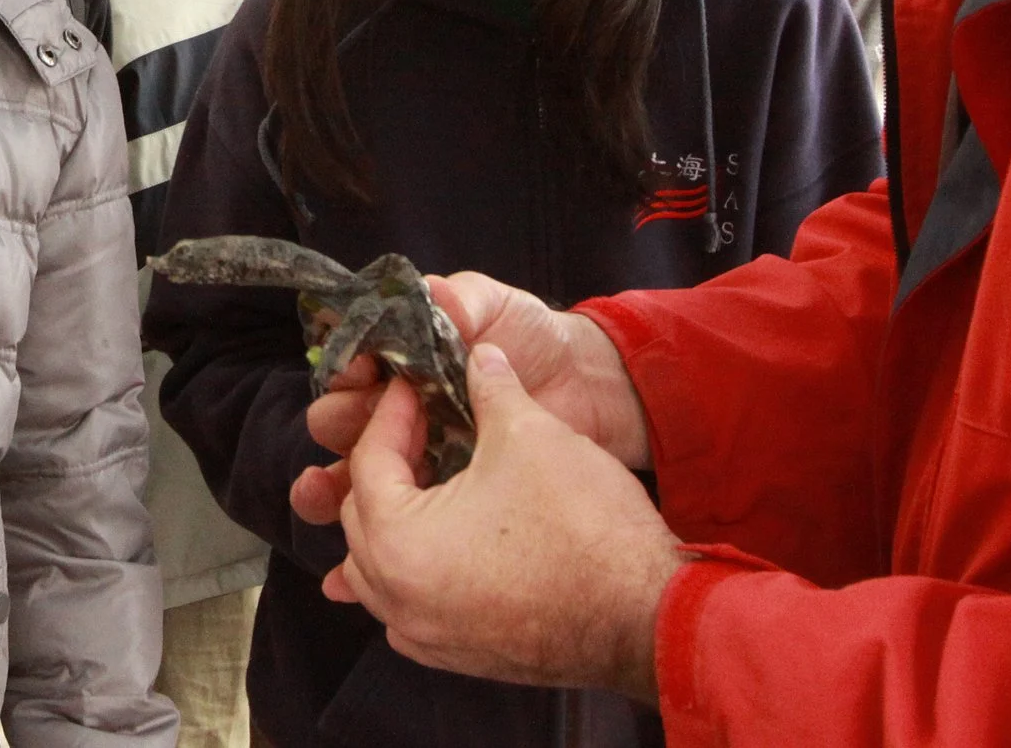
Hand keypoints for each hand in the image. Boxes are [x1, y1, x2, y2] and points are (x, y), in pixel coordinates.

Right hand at [291, 271, 649, 531]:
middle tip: (339, 431)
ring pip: (356, 485)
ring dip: (328, 491)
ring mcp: (418, 465)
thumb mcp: (497, 308)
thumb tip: (429, 292)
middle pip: (343, 427)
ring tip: (315, 494)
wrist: (588, 392)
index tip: (359, 371)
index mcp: (400, 367)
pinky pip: (395, 533)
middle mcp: (398, 416)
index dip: (348, 370)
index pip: (353, 370)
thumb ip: (461, 299)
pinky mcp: (442, 508)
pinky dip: (364, 556)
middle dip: (334, 428)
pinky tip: (344, 572)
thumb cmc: (535, 340)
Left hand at [324, 349, 686, 703]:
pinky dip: (414, 573)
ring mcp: (427, 636)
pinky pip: (410, 609)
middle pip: (364, 514)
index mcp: (398, 542)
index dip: (393, 413)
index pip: (368, 460)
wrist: (646, 616)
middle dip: (387, 464)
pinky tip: (442, 546)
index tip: (416, 388)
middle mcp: (397, 598)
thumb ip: (491, 387)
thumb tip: (482, 354)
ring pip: (378, 568)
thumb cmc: (583, 526)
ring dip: (393, 520)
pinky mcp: (460, 657)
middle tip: (423, 427)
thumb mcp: (530, 433)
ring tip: (427, 479)